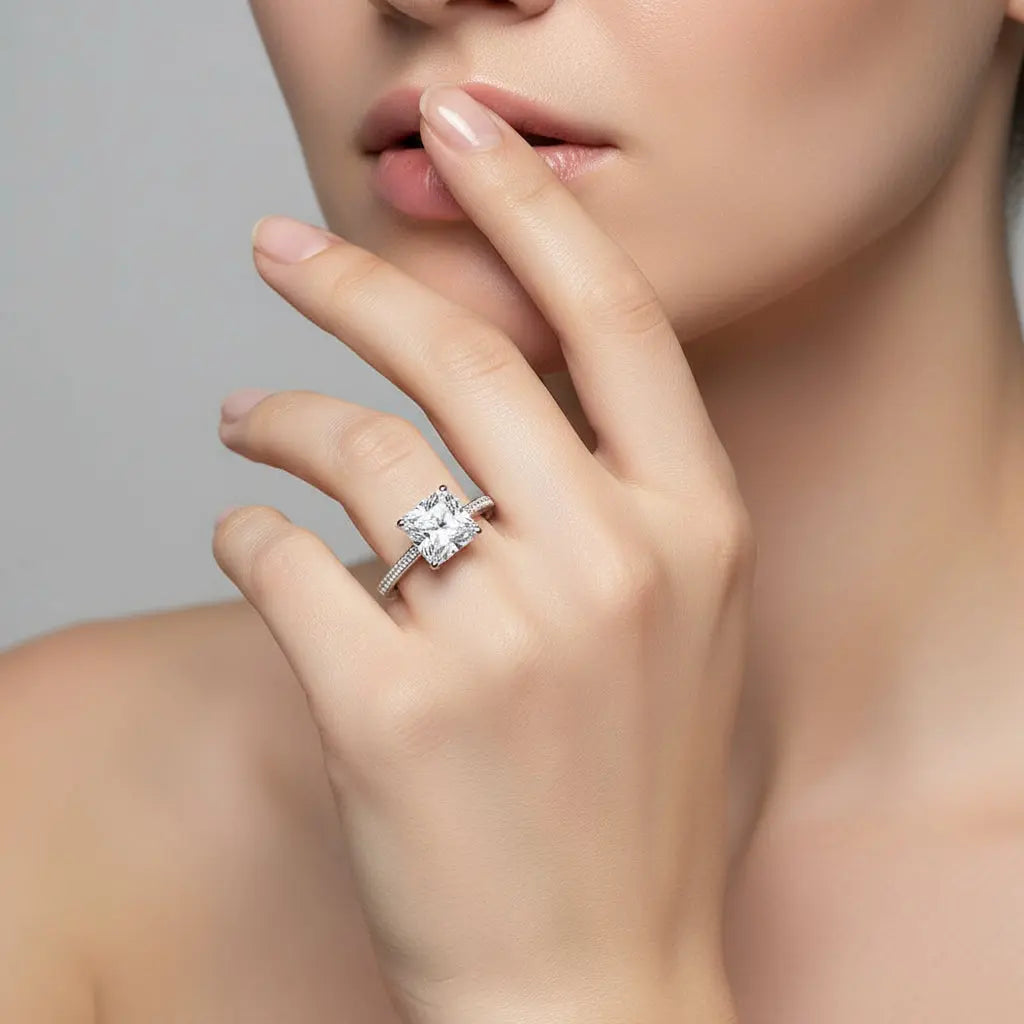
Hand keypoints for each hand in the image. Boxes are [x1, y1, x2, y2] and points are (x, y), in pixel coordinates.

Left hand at [214, 83, 751, 1023]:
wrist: (596, 977)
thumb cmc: (632, 797)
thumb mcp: (679, 625)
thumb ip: (618, 499)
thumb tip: (509, 385)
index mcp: (697, 530)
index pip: (612, 319)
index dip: (531, 205)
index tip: (465, 130)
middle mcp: (614, 563)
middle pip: (457, 354)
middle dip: (350, 281)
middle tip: (280, 246)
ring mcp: (505, 636)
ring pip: (349, 453)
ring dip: (274, 417)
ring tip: (240, 419)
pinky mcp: (392, 709)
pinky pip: (281, 562)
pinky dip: (246, 533)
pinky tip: (246, 534)